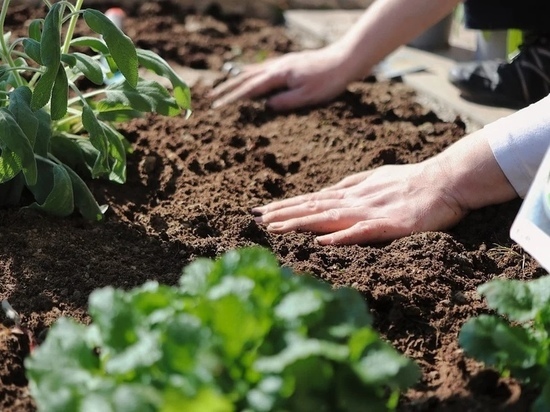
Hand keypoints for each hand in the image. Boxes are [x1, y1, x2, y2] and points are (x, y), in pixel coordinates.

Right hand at [210, 47, 352, 110]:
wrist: (344, 60)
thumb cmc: (328, 80)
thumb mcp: (308, 96)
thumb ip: (285, 101)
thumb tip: (266, 107)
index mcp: (279, 75)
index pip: (250, 89)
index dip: (233, 98)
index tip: (218, 107)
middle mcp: (277, 66)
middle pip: (246, 78)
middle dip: (228, 88)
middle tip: (211, 97)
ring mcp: (282, 63)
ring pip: (253, 71)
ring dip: (236, 80)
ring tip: (223, 87)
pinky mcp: (288, 63)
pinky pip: (263, 68)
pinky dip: (251, 73)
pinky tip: (249, 74)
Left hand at [251, 161, 466, 244]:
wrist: (447, 180)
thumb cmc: (412, 180)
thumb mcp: (376, 179)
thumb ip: (351, 185)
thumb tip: (328, 191)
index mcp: (352, 193)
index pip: (311, 200)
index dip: (286, 205)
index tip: (261, 211)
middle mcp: (355, 201)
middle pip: (313, 207)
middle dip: (282, 214)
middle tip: (254, 219)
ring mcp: (371, 212)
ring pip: (329, 218)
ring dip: (300, 223)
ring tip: (274, 228)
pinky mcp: (390, 225)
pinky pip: (362, 231)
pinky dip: (341, 236)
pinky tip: (321, 241)